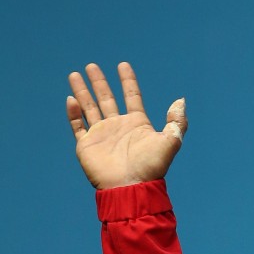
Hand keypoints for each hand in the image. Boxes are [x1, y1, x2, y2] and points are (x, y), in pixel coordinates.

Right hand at [67, 62, 186, 188]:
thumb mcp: (170, 143)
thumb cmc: (150, 168)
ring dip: (83, 91)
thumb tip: (181, 101)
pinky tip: (72, 99)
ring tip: (75, 74)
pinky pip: (78, 126)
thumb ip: (177, 123)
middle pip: (107, 99)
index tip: (123, 65)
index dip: (128, 81)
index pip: (132, 97)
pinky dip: (73, 113)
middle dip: (99, 82)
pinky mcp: (87, 146)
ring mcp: (102, 136)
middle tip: (92, 66)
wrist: (130, 189)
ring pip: (90, 108)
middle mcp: (118, 128)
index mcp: (137, 125)